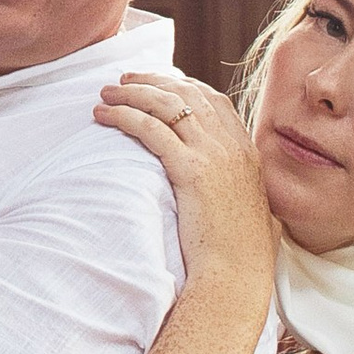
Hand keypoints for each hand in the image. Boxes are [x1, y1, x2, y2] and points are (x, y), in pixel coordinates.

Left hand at [95, 72, 274, 314]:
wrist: (238, 274)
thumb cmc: (238, 251)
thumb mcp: (249, 209)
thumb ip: (237, 187)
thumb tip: (227, 187)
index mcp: (247, 151)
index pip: (214, 99)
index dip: (182, 85)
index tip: (158, 82)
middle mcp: (232, 146)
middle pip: (188, 93)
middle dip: (152, 80)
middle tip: (124, 79)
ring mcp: (214, 156)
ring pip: (167, 105)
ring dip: (132, 93)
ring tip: (105, 93)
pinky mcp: (191, 171)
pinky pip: (151, 130)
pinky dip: (124, 116)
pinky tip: (104, 116)